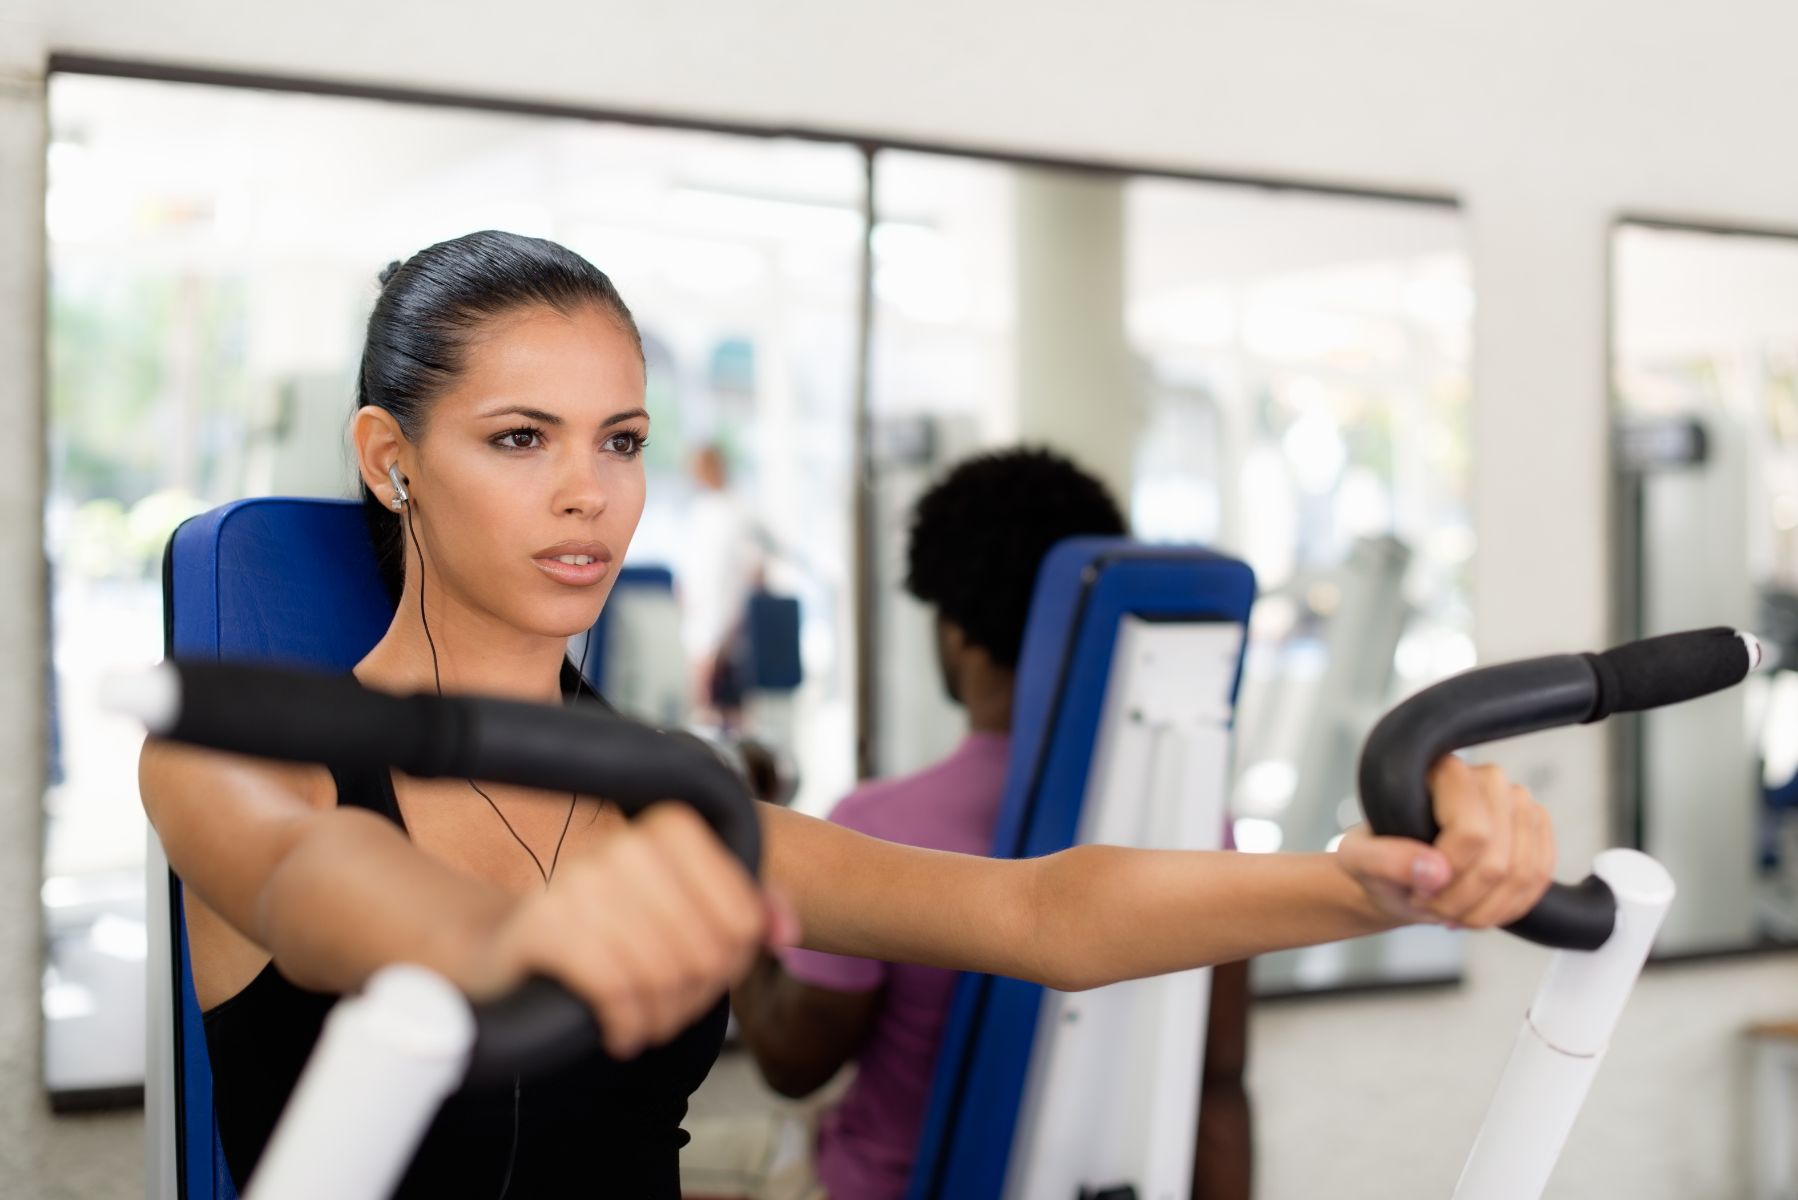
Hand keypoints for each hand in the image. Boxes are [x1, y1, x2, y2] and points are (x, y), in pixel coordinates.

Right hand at [466, 803, 792, 1057]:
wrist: (509, 946)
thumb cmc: (608, 932)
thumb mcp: (680, 915)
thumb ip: (742, 913)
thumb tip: (787, 933)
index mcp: (670, 830)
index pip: (742, 918)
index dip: (732, 965)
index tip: (705, 978)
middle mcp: (627, 845)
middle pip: (705, 951)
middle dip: (695, 999)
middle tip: (671, 1012)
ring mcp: (580, 880)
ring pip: (663, 972)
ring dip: (659, 1019)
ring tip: (646, 1025)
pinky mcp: (543, 924)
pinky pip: (614, 986)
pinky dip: (625, 1024)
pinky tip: (619, 1032)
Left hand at [1336, 757, 1554, 929]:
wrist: (1403, 876)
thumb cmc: (1380, 860)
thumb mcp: (1358, 860)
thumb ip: (1383, 860)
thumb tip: (1434, 871)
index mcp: (1444, 771)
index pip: (1472, 832)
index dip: (1447, 873)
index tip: (1418, 888)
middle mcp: (1490, 780)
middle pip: (1498, 861)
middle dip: (1461, 900)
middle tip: (1430, 905)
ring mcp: (1520, 805)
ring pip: (1523, 875)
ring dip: (1483, 910)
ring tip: (1450, 910)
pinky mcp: (1537, 832)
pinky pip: (1539, 881)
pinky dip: (1508, 908)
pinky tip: (1476, 911)